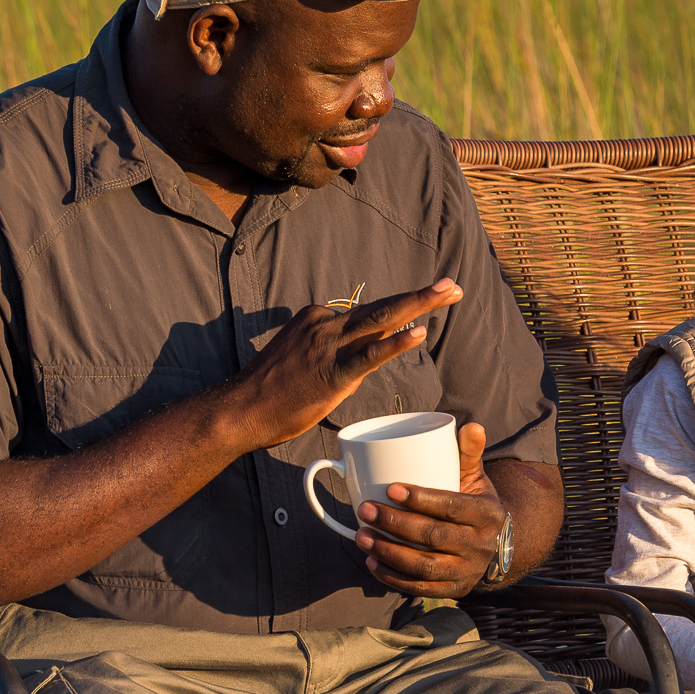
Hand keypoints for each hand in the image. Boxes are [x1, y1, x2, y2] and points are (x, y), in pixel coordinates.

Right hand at [225, 279, 465, 448]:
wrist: (242, 408)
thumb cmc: (271, 389)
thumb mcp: (300, 356)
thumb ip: (332, 353)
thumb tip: (359, 362)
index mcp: (320, 319)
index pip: (369, 311)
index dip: (402, 306)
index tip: (429, 298)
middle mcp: (327, 325)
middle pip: (383, 307)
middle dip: (421, 296)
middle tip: (452, 285)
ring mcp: (330, 347)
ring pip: (382, 320)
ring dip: (419, 305)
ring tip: (448, 293)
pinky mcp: (333, 373)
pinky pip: (370, 355)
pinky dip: (397, 343)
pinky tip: (419, 332)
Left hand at [354, 421, 508, 597]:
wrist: (495, 546)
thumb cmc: (475, 505)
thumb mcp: (476, 479)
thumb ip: (468, 453)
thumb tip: (469, 426)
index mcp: (486, 515)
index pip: (452, 507)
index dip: (421, 499)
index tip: (390, 488)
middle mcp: (480, 546)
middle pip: (434, 536)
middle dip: (395, 524)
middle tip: (365, 510)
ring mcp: (466, 571)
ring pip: (425, 567)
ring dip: (389, 552)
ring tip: (362, 537)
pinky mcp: (453, 590)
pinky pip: (421, 589)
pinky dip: (393, 578)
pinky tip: (372, 562)